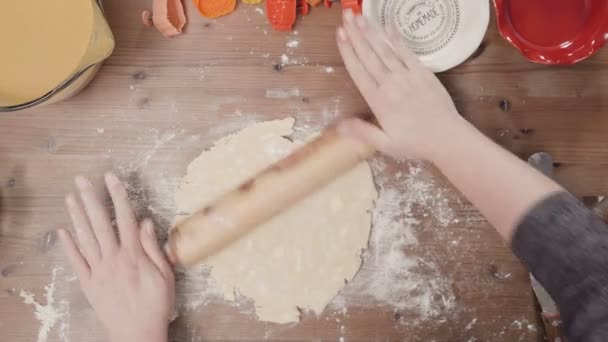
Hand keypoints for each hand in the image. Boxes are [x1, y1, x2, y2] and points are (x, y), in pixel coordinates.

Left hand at [58, 173, 174, 341]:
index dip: (117, 196)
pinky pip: (77, 261)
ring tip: (70, 197)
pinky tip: (63, 231)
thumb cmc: (156, 304)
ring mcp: (98, 271)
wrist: (138, 333)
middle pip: (100, 223)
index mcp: (133, 255)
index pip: (124, 218)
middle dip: (91, 199)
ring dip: (78, 216)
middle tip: (81, 180)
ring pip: (86, 238)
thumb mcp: (165, 275)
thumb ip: (154, 247)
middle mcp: (113, 259)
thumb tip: (146, 222)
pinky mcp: (89, 283)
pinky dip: (69, 245)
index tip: (111, 178)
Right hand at [336, 11, 463, 160]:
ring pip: (385, 50)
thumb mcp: (385, 144)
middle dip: (356, 34)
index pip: (359, 72)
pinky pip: (407, 52)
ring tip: (359, 17)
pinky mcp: (423, 73)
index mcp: (379, 101)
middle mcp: (391, 84)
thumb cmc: (415, 143)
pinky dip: (397, 38)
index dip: (348, 52)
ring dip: (371, 32)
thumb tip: (338, 126)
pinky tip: (388, 26)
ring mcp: (408, 76)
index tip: (339, 35)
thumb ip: (362, 132)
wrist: (447, 138)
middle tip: (346, 15)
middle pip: (369, 55)